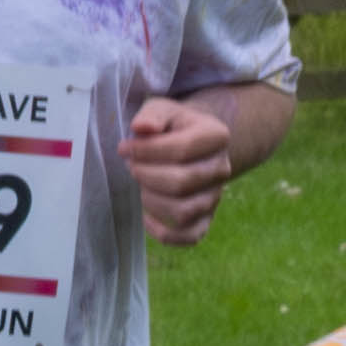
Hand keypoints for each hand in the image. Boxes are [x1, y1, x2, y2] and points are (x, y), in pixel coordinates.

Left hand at [125, 96, 240, 246]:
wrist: (192, 142)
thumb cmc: (172, 125)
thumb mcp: (162, 109)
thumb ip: (152, 115)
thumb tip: (141, 128)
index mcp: (216, 136)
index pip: (180, 150)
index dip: (145, 151)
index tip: (124, 148)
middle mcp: (221, 169)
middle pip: (180, 183)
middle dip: (146, 175)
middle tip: (132, 167)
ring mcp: (215, 196)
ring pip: (183, 212)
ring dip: (151, 201)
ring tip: (141, 185)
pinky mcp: (206, 218)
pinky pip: (190, 236)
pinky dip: (164, 233)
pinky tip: (145, 216)